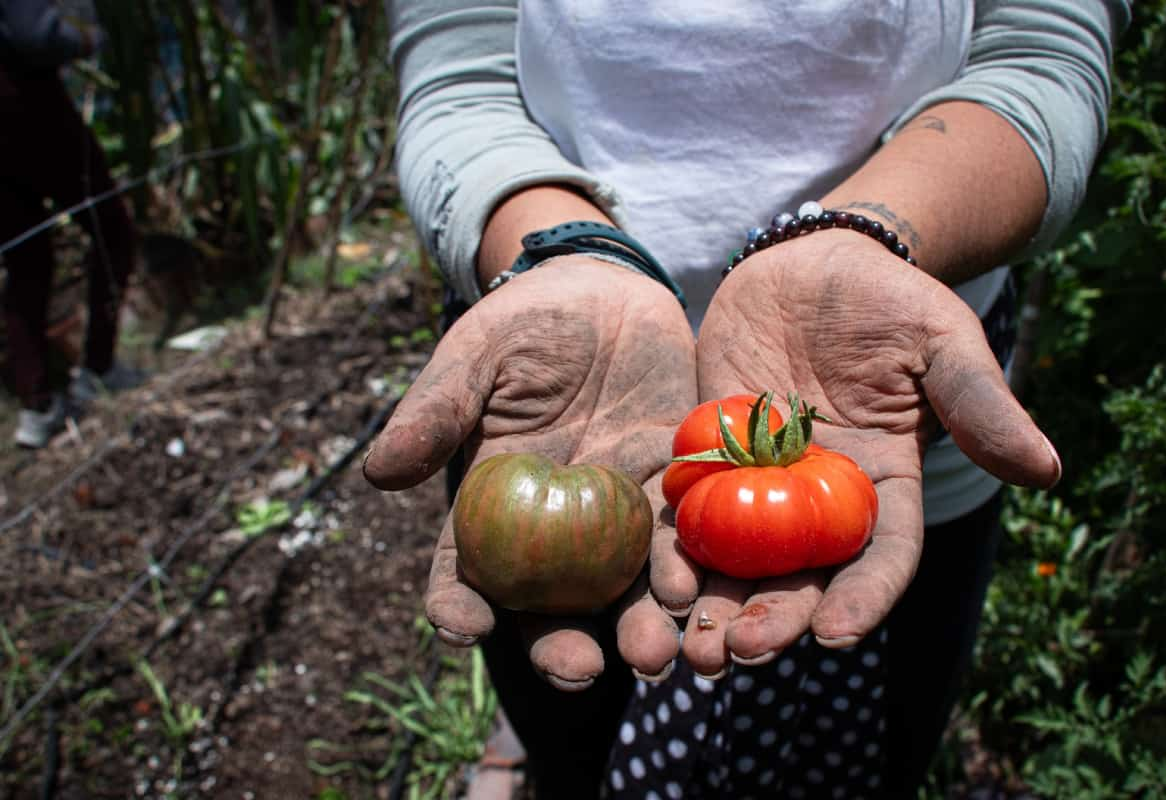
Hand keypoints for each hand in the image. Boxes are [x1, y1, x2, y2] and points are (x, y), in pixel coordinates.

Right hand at [363, 257, 694, 688]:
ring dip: (639, 627)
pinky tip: (696, 590)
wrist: (606, 291)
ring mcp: (615, 514)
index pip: (464, 570)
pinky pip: (681, 539)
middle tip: (580, 669)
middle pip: (550, 607)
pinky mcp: (671, 490)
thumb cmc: (525, 324)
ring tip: (655, 655)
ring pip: (624, 590)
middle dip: (562, 647)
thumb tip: (377, 472)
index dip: (458, 605)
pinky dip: (689, 569)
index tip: (465, 625)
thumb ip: (436, 411)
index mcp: (491, 505)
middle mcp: (552, 528)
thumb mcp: (475, 358)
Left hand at [652, 230, 1060, 676]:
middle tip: (740, 654)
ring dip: (716, 604)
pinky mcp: (707, 452)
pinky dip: (671, 546)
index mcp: (884, 483)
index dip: (864, 596)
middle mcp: (820, 498)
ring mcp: (760, 480)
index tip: (836, 634)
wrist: (816, 262)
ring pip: (738, 558)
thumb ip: (982, 405)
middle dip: (774, 619)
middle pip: (801, 575)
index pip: (881, 554)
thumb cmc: (892, 301)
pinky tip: (653, 579)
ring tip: (692, 645)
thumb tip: (1048, 470)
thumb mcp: (945, 344)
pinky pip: (686, 506)